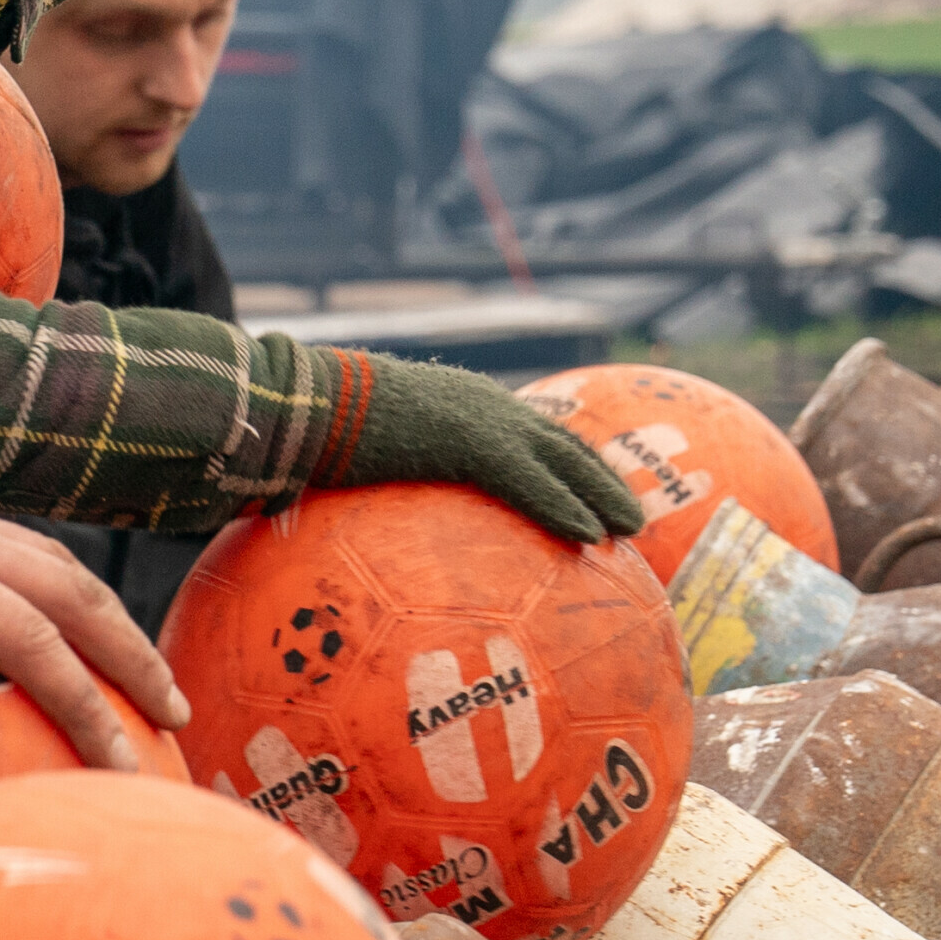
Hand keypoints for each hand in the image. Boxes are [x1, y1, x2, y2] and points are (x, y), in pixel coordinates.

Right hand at [318, 349, 646, 542]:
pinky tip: (592, 536)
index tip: (593, 492)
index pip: (533, 435)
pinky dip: (564, 507)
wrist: (307, 402)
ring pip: (562, 459)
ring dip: (602, 494)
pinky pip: (530, 482)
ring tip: (633, 528)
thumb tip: (372, 530)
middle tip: (633, 518)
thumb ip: (394, 477)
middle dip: (600, 480)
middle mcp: (486, 405)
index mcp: (467, 404)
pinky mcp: (472, 442)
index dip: (568, 464)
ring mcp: (482, 419)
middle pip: (562, 443)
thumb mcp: (368, 454)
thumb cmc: (321, 430)